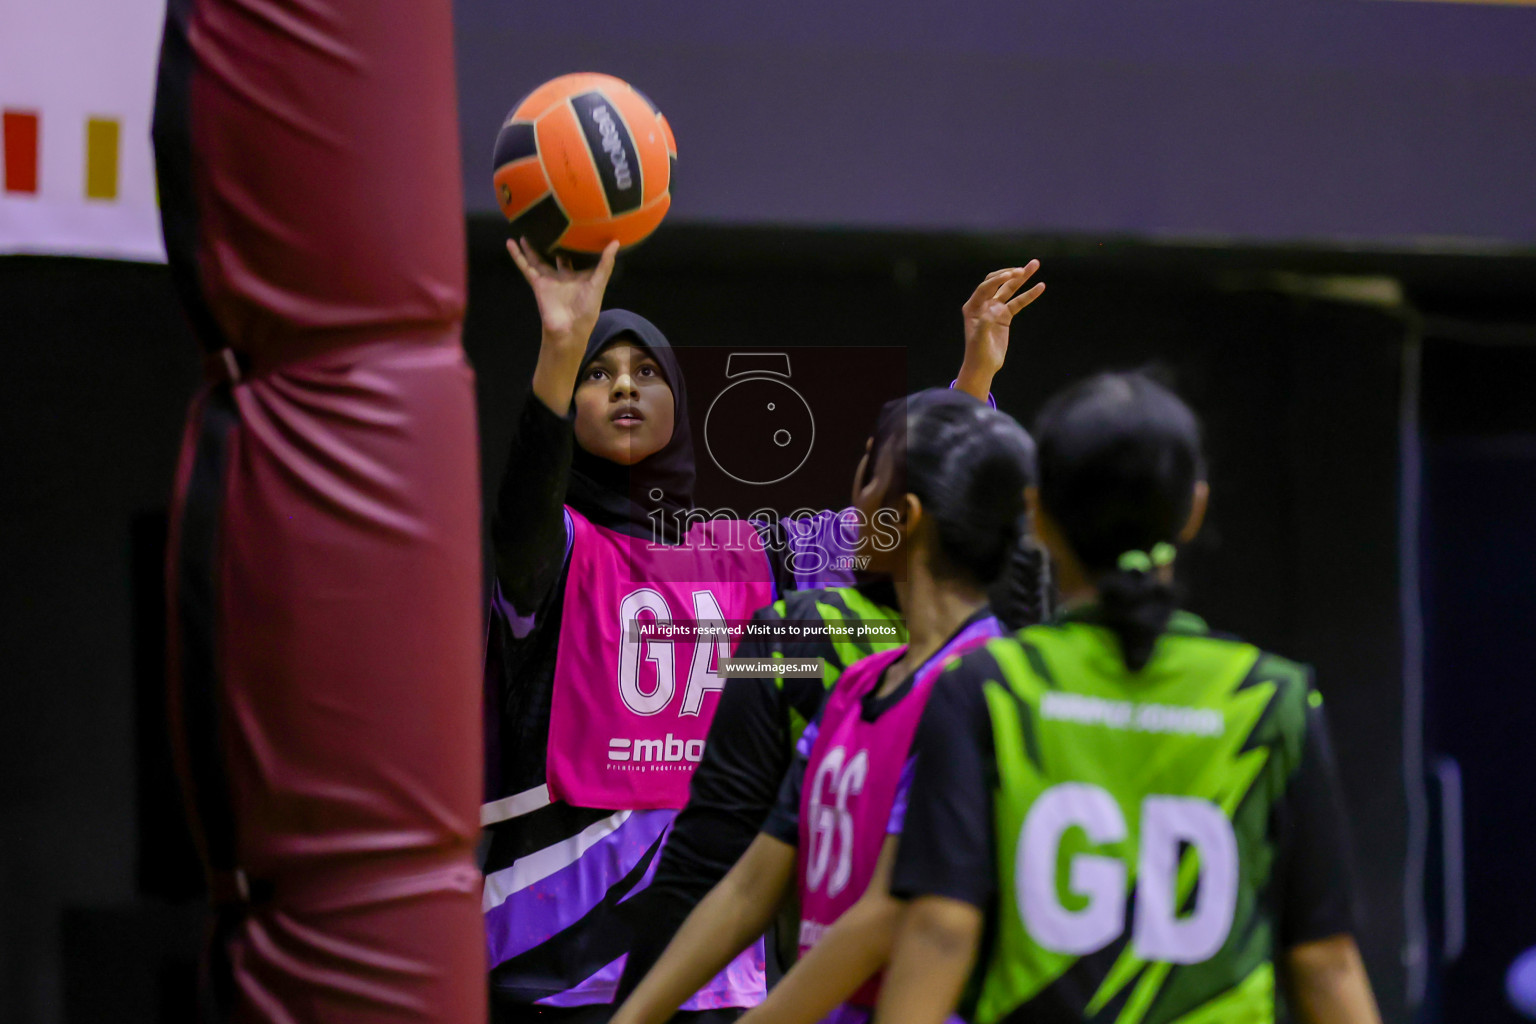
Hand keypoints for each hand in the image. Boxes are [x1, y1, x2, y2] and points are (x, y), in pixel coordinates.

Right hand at [510, 238, 618, 414]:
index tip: (576, 228)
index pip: (577, 257)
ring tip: (526, 229)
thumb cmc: (586, 309)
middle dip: (552, 243)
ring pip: (537, 258)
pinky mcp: (537, 282)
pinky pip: (525, 266)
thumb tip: (615, 242)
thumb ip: (605, 264)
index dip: (576, 245)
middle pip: (555, 255)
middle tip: (549, 225)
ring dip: (530, 246)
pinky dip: (517, 256)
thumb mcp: (598, 283)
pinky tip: (510, 242)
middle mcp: (562, 276)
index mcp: (578, 276)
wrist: (569, 329)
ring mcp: (548, 279)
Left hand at [956, 261, 1043, 399]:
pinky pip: (1018, 302)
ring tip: (1035, 264)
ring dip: (1022, 277)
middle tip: (1025, 269)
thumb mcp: (979, 339)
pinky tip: (1040, 286)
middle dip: (1011, 274)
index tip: (1011, 275)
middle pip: (998, 283)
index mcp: (972, 307)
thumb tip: (994, 310)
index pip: (985, 287)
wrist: (984, 366)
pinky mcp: (1005, 315)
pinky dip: (1029, 295)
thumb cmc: (978, 354)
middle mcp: (983, 304)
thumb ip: (984, 324)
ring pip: (1010, 289)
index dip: (998, 279)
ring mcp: (995, 308)